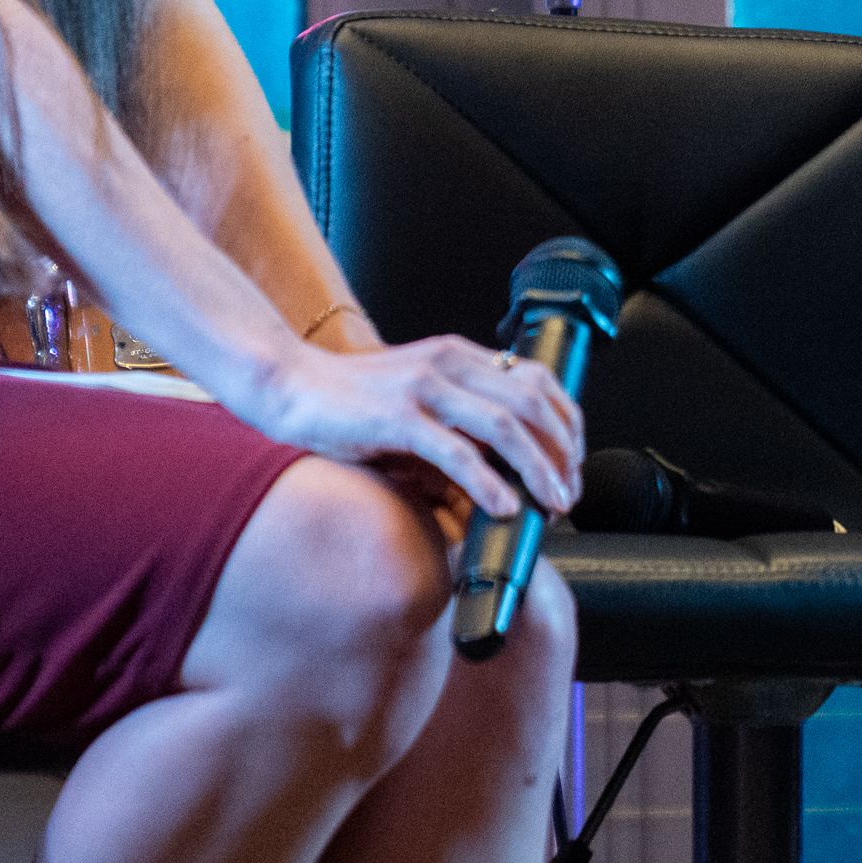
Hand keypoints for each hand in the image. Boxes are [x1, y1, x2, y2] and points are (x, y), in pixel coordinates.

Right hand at [243, 332, 585, 513]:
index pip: (538, 380)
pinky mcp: (396, 418)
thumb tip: (497, 474)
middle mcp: (449, 364)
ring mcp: (424, 388)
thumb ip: (456, 425)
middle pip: (533, 404)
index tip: (573, 461)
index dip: (567, 422)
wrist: (287, 385)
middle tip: (568, 492)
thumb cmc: (348, 399)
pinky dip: (487, 481)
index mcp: (459, 356)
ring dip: (538, 469)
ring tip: (551, 503)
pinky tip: (502, 507)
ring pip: (505, 426)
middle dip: (562, 453)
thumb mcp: (416, 400)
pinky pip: (456, 451)